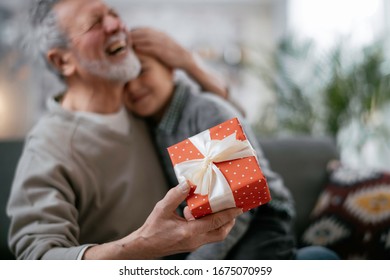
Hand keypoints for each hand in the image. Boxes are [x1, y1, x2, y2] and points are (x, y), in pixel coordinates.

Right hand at [121, 181, 242, 257]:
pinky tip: (202, 214)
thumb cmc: (152, 229)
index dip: (229, 214)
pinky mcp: (191, 244)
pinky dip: (210, 225)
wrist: (143, 247)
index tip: (239, 207)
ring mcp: (194, 244)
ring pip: (215, 236)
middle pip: (221, 233)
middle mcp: (195, 240)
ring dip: (221, 224)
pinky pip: (207, 235)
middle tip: (234, 209)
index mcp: (190, 232)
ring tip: (222, 210)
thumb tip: (186, 183)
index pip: (215, 223)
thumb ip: (175, 195)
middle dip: (230, 221)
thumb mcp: (162, 209)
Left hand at [130, 27, 193, 70]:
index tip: (128, 35)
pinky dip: (143, 47)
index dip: (136, 31)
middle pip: (144, 33)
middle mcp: (161, 37)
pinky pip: (151, 48)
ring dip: (136, 40)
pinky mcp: (163, 52)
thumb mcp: (166, 45)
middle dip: (133, 35)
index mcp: (162, 34)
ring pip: (146, 39)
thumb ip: (157, 43)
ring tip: (127, 43)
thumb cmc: (175, 55)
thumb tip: (145, 45)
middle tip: (124, 39)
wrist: (186, 60)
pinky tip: (136, 49)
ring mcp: (162, 44)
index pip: (146, 29)